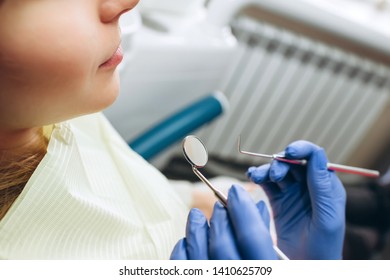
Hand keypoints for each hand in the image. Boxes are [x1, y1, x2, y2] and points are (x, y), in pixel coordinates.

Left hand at [170, 185, 276, 259]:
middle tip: (220, 204)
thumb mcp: (273, 262)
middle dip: (220, 218)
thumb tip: (257, 205)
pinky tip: (185, 242)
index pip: (252, 236)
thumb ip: (266, 238)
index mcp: (262, 273)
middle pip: (223, 244)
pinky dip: (182, 251)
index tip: (236, 191)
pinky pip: (182, 267)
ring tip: (195, 215)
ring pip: (198, 253)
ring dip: (196, 229)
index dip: (243, 209)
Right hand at [247, 141, 345, 258]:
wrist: (306, 267)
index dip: (302, 150)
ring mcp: (293, 194)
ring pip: (278, 172)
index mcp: (326, 187)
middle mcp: (310, 187)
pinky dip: (259, 177)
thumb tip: (316, 154)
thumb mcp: (327, 216)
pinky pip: (267, 184)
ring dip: (266, 170)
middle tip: (274, 174)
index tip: (289, 152)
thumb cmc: (324, 247)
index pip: (315, 158)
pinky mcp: (278, 202)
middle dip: (281, 162)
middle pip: (293, 163)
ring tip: (256, 176)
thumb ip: (321, 186)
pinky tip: (252, 176)